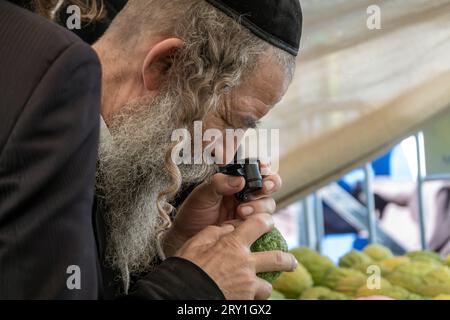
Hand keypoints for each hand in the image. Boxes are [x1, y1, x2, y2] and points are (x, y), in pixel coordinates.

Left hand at [163, 163, 281, 255]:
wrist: (188, 238)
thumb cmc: (193, 213)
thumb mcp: (202, 194)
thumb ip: (219, 183)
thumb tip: (240, 180)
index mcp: (235, 181)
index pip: (256, 170)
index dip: (263, 167)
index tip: (262, 168)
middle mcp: (246, 195)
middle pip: (269, 185)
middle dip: (269, 185)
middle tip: (263, 187)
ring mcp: (251, 212)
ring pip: (268, 204)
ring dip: (259, 206)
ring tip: (241, 211)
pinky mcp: (251, 229)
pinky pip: (264, 224)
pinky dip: (258, 223)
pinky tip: (242, 222)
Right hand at [175, 214, 296, 299]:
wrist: (181, 293)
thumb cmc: (186, 266)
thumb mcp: (196, 242)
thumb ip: (215, 232)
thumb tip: (228, 229)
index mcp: (234, 244)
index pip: (259, 225)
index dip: (267, 221)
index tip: (269, 223)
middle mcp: (246, 263)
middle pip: (278, 259)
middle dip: (288, 260)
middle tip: (291, 261)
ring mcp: (248, 285)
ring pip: (268, 285)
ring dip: (265, 285)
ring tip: (261, 286)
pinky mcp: (244, 301)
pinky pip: (255, 300)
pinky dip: (252, 298)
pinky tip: (245, 296)